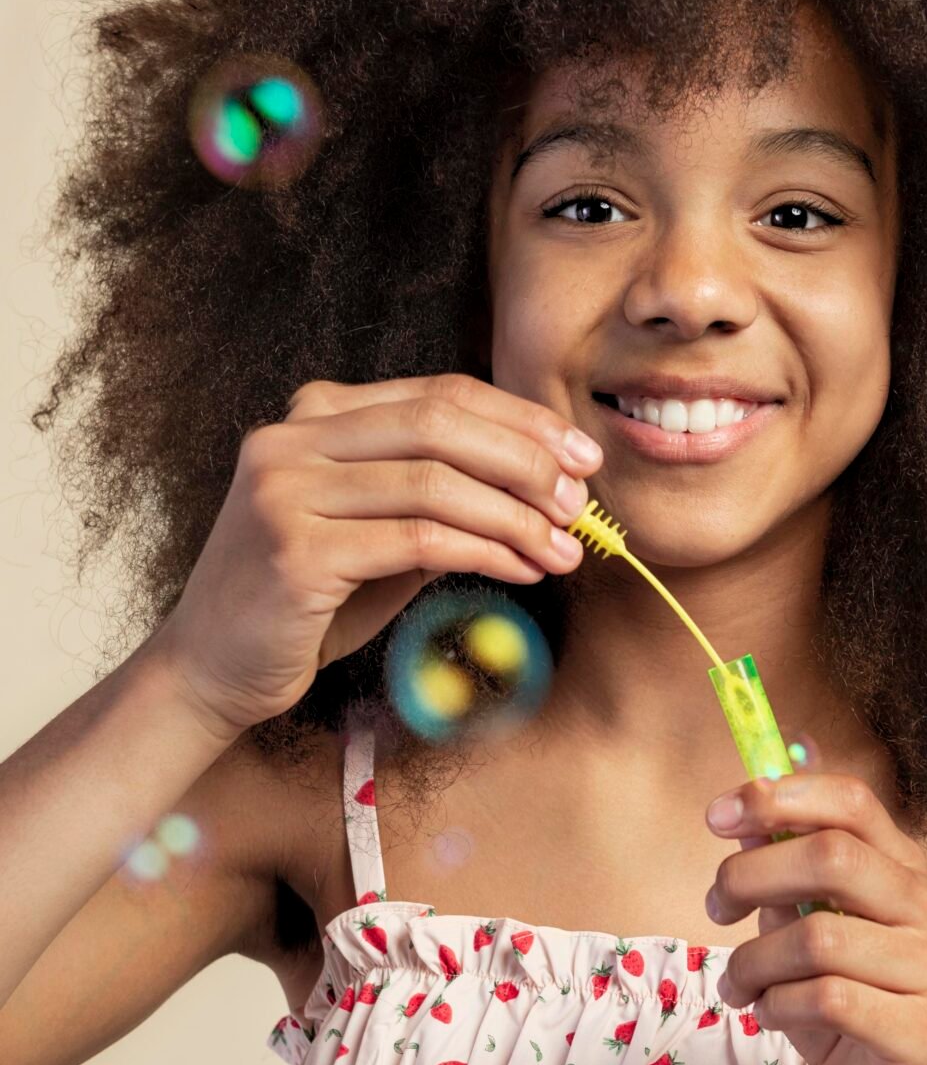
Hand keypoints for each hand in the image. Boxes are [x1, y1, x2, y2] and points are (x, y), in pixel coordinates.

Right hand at [151, 372, 603, 737]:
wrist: (209, 670)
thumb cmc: (306, 602)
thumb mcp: (379, 533)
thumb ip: (442, 497)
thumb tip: (549, 484)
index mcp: (315, 413)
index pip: (439, 394)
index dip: (519, 420)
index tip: (580, 454)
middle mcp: (293, 437)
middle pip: (441, 425)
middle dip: (526, 461)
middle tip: (579, 502)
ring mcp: (286, 490)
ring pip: (435, 483)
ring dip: (515, 517)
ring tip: (562, 549)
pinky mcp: (295, 550)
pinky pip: (416, 540)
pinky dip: (483, 551)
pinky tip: (519, 570)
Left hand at [704, 767, 926, 1064]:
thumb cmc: (852, 1018)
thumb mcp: (810, 939)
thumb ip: (787, 883)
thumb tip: (743, 823)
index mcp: (908, 873)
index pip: (852, 803)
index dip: (779, 798)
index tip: (717, 815)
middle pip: (832, 857)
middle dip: (751, 875)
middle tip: (715, 907)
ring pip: (818, 937)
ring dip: (755, 960)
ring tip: (737, 986)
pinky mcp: (921, 1033)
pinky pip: (828, 999)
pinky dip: (778, 1004)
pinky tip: (769, 1014)